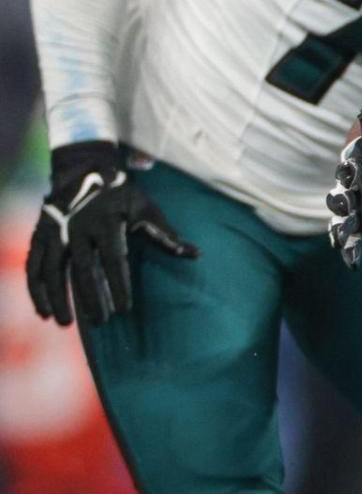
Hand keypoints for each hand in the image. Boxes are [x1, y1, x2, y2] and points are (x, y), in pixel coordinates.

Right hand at [26, 141, 197, 326]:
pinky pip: (34, 266)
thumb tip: (196, 254)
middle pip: (83, 269)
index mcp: (108, 222)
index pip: (114, 259)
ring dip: (59, 298)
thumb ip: (166, 235)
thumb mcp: (146, 208)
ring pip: (53, 270)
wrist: (83, 169)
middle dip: (91, 297)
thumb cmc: (121, 195)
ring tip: (66, 324)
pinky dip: (37, 289)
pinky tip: (44, 312)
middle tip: (101, 321)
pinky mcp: (40, 235)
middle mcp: (78, 227)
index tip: (124, 309)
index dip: (118, 285)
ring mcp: (56, 231)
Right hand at [327, 105, 361, 268]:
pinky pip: (359, 235)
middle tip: (342, 214)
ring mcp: (359, 206)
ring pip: (347, 221)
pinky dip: (353, 248)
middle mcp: (351, 188)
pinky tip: (351, 261)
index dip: (347, 177)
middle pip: (343, 199)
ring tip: (340, 244)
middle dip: (342, 207)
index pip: (347, 173)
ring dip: (344, 232)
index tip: (347, 180)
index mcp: (353, 166)